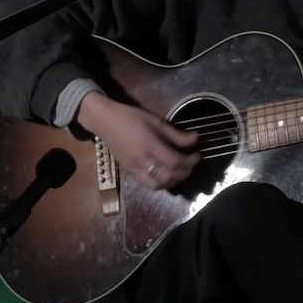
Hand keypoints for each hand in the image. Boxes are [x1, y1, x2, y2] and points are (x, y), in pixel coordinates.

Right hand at [77, 92, 199, 190]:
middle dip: (185, 172)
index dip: (190, 161)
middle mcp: (141, 160)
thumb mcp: (155, 120)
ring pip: (158, 185)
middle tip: (192, 164)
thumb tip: (196, 139)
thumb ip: (176, 134)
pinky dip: (162, 183)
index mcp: (148, 144)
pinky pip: (148, 184)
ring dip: (174, 181)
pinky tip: (168, 174)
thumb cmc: (131, 116)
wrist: (104, 121)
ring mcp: (134, 168)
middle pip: (168, 176)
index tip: (198, 155)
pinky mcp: (129, 172)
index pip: (174, 161)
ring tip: (181, 171)